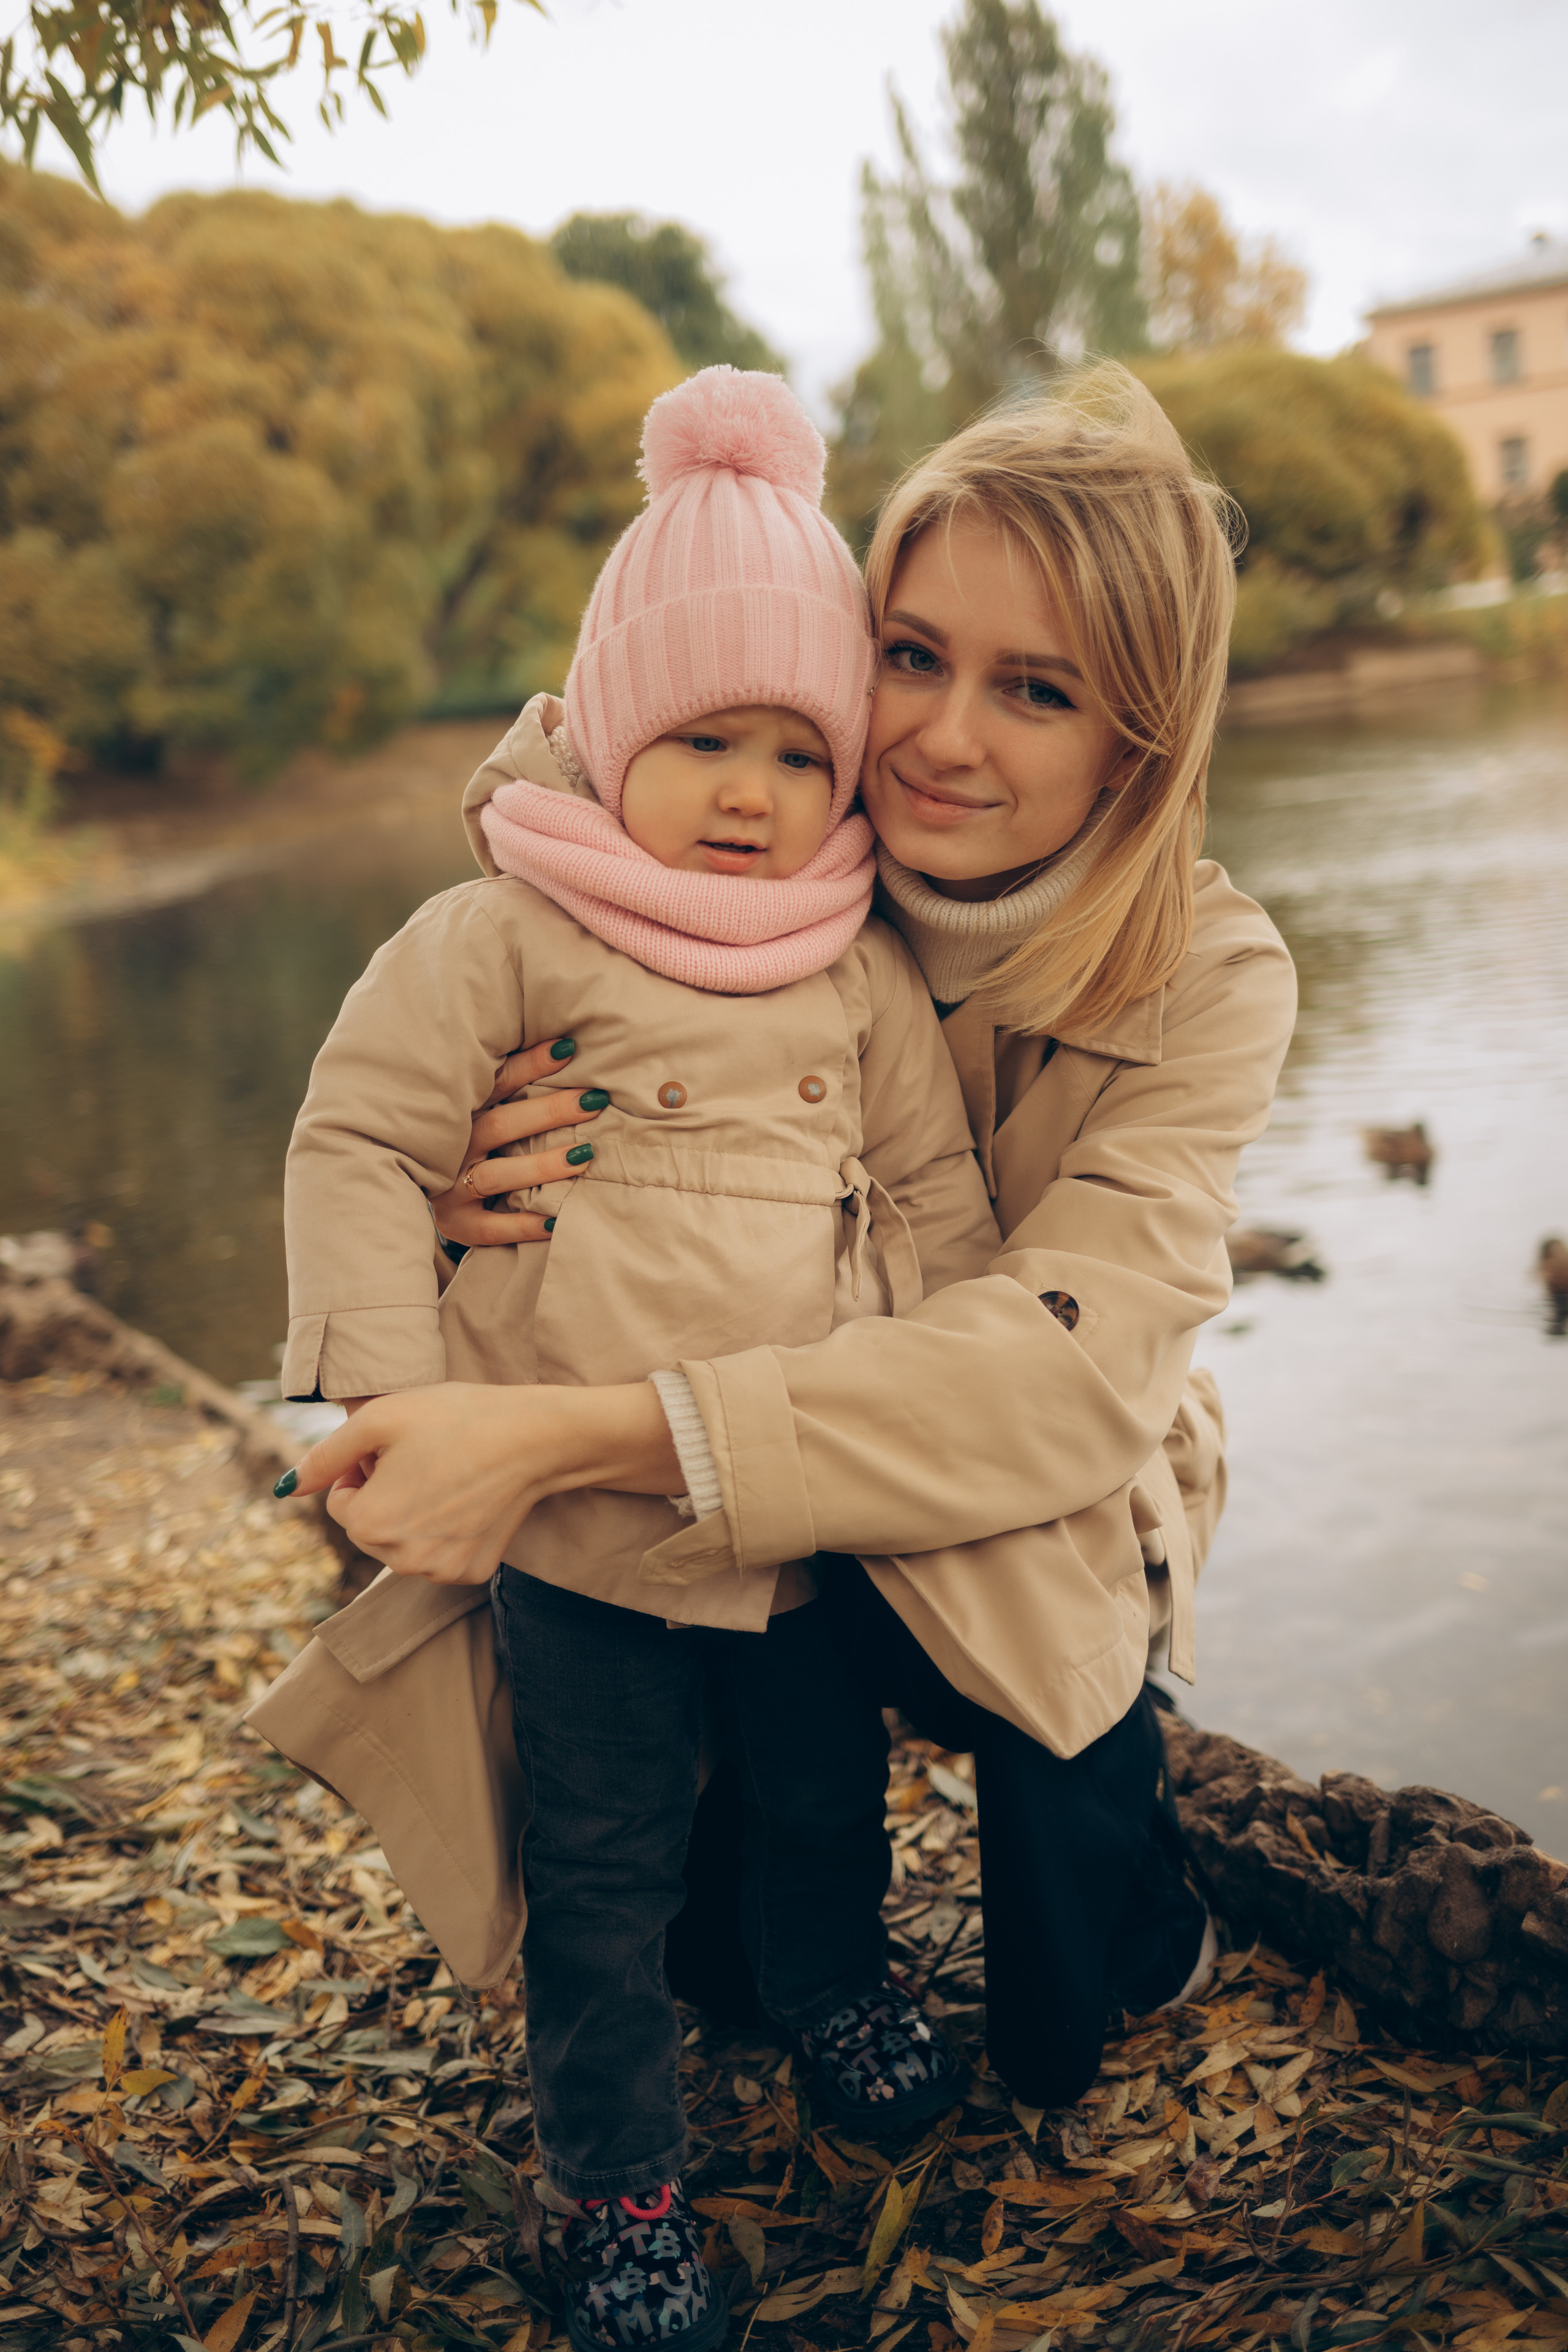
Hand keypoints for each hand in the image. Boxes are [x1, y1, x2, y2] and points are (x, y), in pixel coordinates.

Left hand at [279, 1381, 683, 1583]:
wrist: (534, 1436)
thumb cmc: (456, 1417)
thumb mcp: (380, 1418)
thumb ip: (324, 1455)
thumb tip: (288, 1487)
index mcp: (371, 1524)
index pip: (340, 1501)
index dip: (362, 1468)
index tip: (396, 1448)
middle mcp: (402, 1561)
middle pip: (368, 1528)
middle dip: (384, 1494)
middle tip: (421, 1458)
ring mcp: (440, 1572)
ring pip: (401, 1544)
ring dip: (411, 1513)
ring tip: (446, 1475)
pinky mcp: (472, 1572)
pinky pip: (436, 1556)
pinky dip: (444, 1531)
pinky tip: (467, 1500)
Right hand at [431, 1036, 606, 1248]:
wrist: (418, 1190)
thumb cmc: (472, 1143)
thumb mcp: (481, 1110)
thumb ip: (511, 1089)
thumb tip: (567, 1048)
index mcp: (459, 1112)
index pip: (496, 1084)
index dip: (530, 1065)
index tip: (568, 1049)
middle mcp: (451, 1146)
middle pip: (500, 1126)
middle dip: (549, 1112)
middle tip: (593, 1101)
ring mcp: (450, 1187)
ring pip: (497, 1175)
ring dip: (542, 1166)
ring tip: (583, 1156)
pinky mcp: (457, 1223)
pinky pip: (492, 1228)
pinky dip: (523, 1224)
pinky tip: (555, 1220)